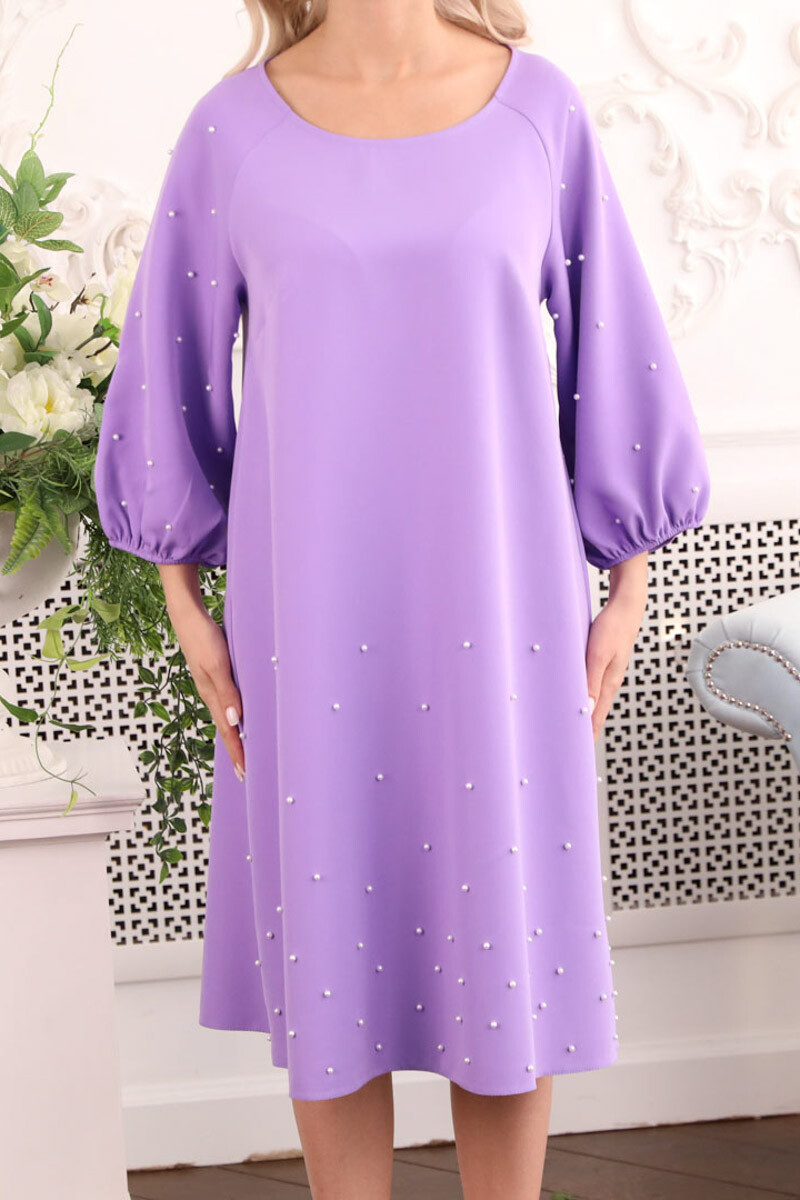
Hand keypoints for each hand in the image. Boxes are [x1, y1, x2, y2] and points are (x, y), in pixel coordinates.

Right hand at [158, 565, 245, 779]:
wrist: (188, 616)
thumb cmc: (203, 638)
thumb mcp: (217, 665)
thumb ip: (228, 693)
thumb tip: (236, 722)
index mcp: (212, 695)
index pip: (228, 731)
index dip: (237, 752)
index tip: (244, 773)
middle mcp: (212, 693)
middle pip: (226, 728)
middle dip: (235, 750)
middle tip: (244, 772)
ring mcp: (212, 684)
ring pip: (226, 716)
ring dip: (234, 735)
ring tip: (242, 750)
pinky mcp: (214, 674)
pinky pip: (226, 702)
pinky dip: (233, 715)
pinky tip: (238, 715)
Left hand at [585, 553, 647, 741]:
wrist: (627, 606)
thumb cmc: (612, 628)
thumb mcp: (598, 654)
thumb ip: (591, 681)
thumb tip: (585, 707)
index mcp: (609, 684)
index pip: (595, 718)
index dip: (587, 737)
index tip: (578, 754)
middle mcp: (609, 682)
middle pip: (595, 714)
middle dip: (585, 732)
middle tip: (573, 749)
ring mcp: (608, 673)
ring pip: (594, 701)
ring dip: (585, 716)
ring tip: (575, 730)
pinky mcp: (604, 663)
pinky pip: (592, 687)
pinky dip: (585, 698)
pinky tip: (579, 699)